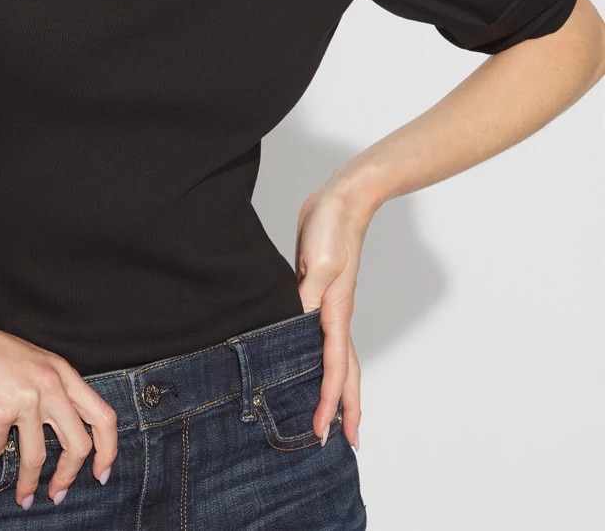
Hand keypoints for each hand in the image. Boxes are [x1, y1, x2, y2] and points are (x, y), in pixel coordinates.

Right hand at [0, 315, 117, 508]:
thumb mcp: (32, 361)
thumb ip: (51, 388)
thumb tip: (62, 426)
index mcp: (62, 372)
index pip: (102, 415)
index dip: (108, 449)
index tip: (101, 473)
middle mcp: (49, 385)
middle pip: (78, 444)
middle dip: (70, 476)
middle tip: (59, 493)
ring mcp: (25, 400)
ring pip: (38, 457)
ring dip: (30, 484)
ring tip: (24, 498)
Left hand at [294, 184, 369, 449]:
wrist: (340, 200)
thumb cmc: (331, 227)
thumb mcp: (318, 263)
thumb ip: (306, 296)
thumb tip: (297, 329)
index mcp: (336, 312)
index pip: (335, 368)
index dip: (329, 402)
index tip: (322, 432)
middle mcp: (336, 316)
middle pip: (346, 373)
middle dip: (346, 409)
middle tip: (344, 444)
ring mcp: (329, 306)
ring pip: (337, 358)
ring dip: (337, 389)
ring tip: (332, 416)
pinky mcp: (317, 294)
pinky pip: (321, 337)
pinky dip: (320, 359)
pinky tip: (307, 364)